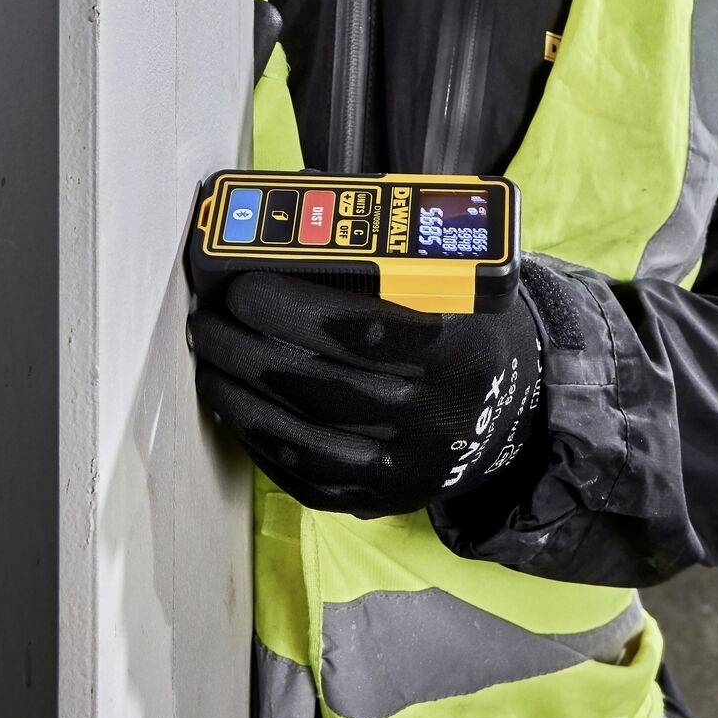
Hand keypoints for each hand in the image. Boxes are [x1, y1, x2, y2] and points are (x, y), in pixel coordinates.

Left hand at [188, 269, 543, 518]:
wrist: (509, 414)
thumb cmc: (467, 329)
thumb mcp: (457, 284)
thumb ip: (390, 257)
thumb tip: (298, 217)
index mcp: (460, 347)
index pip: (364, 330)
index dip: (294, 309)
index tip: (244, 286)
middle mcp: (436, 415)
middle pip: (323, 385)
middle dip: (249, 350)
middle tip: (207, 318)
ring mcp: (408, 466)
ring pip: (306, 439)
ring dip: (241, 397)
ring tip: (209, 358)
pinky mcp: (383, 499)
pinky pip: (307, 477)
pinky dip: (260, 440)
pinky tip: (233, 406)